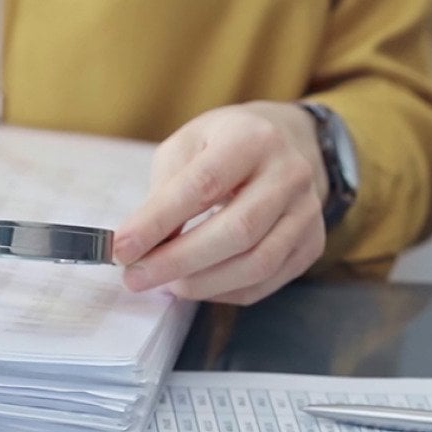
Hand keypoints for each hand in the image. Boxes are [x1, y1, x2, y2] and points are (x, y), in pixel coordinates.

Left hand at [113, 101, 329, 304]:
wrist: (283, 146)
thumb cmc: (222, 146)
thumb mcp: (186, 147)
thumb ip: (164, 191)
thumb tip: (141, 245)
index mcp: (252, 139)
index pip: (203, 185)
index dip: (158, 222)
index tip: (121, 249)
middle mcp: (289, 174)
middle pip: (237, 230)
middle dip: (177, 261)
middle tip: (135, 277)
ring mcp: (307, 212)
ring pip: (256, 263)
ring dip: (200, 283)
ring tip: (161, 284)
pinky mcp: (311, 244)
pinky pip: (265, 282)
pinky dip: (223, 292)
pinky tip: (195, 285)